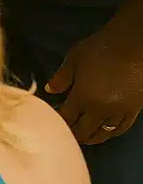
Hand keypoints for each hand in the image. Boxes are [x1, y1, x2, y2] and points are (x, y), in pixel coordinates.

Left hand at [46, 21, 142, 144]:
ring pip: (103, 133)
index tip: (51, 118)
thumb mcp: (74, 59)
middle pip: (84, 131)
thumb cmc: (101, 49)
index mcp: (83, 97)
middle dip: (72, 133)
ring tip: (82, 135)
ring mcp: (119, 113)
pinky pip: (121, 129)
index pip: (66, 117)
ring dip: (91, 137)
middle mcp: (100, 110)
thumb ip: (61, 77)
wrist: (133, 46)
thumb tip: (50, 90)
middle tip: (64, 130)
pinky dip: (110, 133)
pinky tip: (104, 132)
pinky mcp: (134, 111)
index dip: (58, 120)